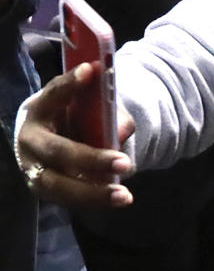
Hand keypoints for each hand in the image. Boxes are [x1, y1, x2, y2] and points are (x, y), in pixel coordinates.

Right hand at [16, 62, 135, 207]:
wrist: (51, 135)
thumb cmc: (72, 115)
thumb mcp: (86, 105)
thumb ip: (105, 109)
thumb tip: (123, 129)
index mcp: (40, 109)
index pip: (53, 94)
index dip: (69, 85)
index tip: (90, 70)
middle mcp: (30, 139)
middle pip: (57, 152)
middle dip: (91, 159)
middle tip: (125, 163)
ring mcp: (32, 168)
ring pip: (57, 185)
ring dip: (93, 193)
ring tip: (124, 195)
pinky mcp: (42, 189)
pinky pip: (67, 199)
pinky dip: (93, 200)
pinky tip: (118, 199)